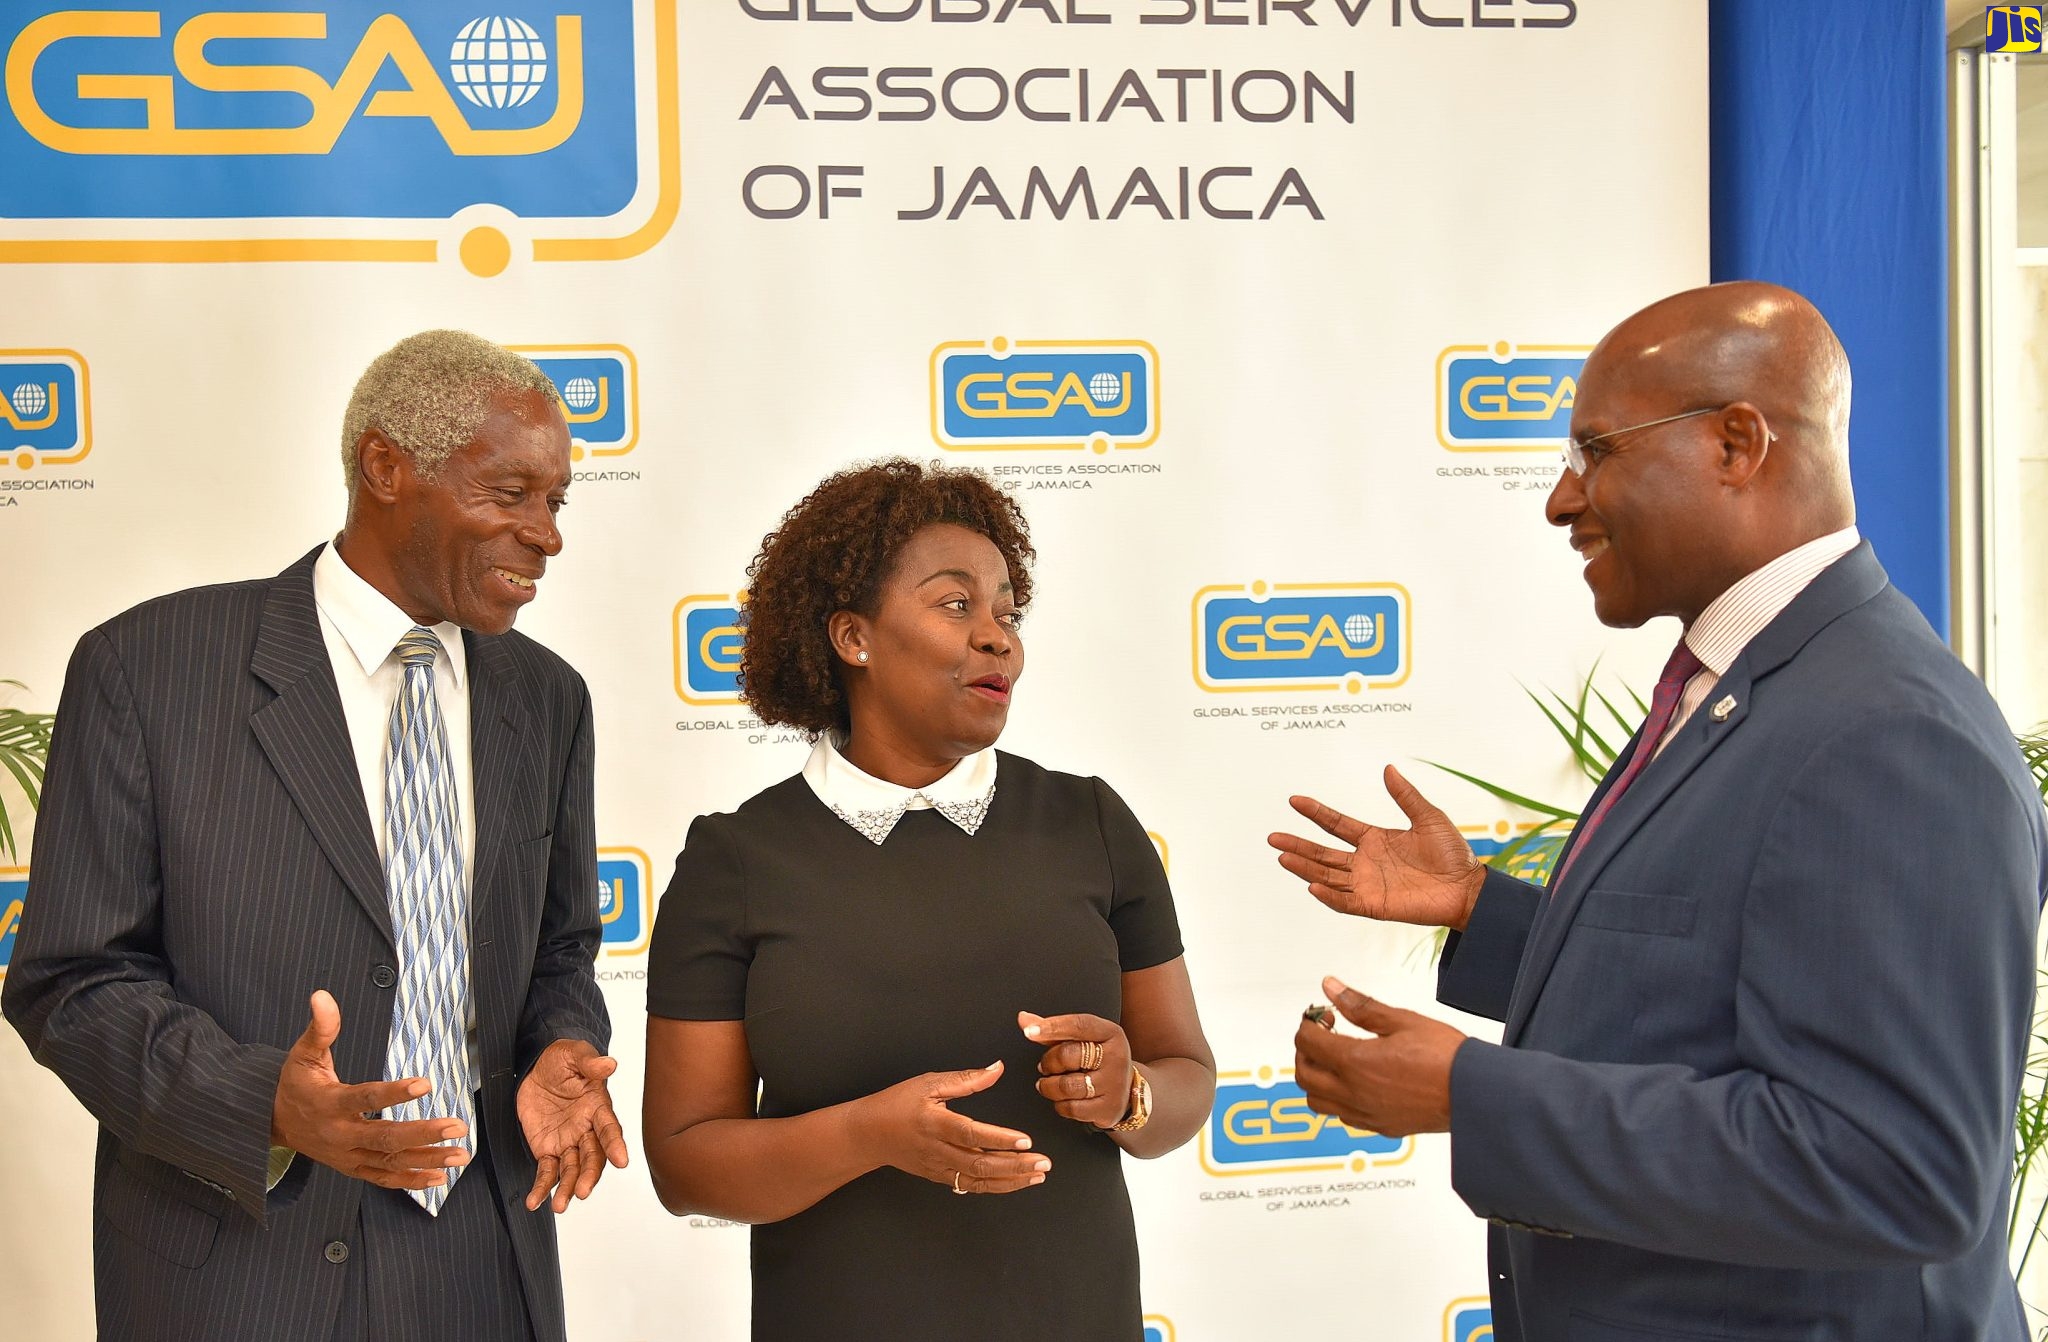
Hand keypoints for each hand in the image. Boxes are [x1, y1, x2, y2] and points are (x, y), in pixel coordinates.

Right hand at [271, 990, 469, 1190]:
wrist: (272, 1123)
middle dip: (424, 1133)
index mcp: (329, 1103)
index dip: (394, 1093)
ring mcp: (346, 1155)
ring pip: (390, 1162)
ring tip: (460, 1155)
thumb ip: (321, 1027)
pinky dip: (411, 1181)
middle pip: (385, 1137)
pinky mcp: (352, 1168)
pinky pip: (383, 1178)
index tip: (425, 1084)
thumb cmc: (295, 1084)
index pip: (365, 1098)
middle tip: (457, 1125)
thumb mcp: (303, 1053)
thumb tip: (322, 995)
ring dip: (427, 1160)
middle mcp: (339, 1134)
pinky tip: (440, 1178)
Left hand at [516, 1039, 629, 1212]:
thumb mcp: (573, 1054)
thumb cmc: (561, 1059)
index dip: (615, 1144)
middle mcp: (586, 1129)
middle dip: (589, 1175)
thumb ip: (589, 1063)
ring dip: (568, 1188)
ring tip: (560, 1205)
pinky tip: (536, 1202)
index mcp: (597, 1107)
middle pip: (592, 1157)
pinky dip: (542, 1188)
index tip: (621, 1160)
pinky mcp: (547, 1149)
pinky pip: (546, 1172)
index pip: (609, 1129)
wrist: (535, 1067)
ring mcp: (567, 1142)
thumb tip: (609, 1064)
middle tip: (583, 1190)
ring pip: (571, 1170)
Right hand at [857, 1061, 1049, 1194]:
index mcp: (934, 1123)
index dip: (998, 1139)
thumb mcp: (928, 1083)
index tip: (1026, 1140)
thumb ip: (966, 1079)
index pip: (971, 1133)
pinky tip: (1016, 1181)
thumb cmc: (897, 1104)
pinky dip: (995, 1187)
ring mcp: (938, 1167)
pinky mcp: (939, 1177)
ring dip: (1011, 1180)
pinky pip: (970, 1186)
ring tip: (1038, 1176)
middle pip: (980, 1164)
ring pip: (978, 1181)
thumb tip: (997, 1069)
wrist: (868, 1134)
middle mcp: (937, 1149)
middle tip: (1044, 1164)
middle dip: (1015, 1166)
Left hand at [1019, 1011, 1131, 1128]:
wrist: (1127, 1090)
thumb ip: (1053, 1030)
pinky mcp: (1109, 1108)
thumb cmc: (1097, 1060)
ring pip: (1067, 1086)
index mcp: (1110, 1033)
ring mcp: (1114, 1084)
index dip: (1052, 1027)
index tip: (1029, 1032)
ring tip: (1049, 1083)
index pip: (1079, 1025)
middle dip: (1049, 1062)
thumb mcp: (1082, 1040)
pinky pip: (1072, 1108)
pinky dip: (1060, 1105)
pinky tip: (1063, 1099)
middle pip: (1068, 1055)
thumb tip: (1024, 1019)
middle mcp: (1116, 1057)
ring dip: (1049, 1086)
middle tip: (1047, 1066)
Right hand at [1268, 765, 1483, 930]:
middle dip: (1298, 845)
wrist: (1469, 887)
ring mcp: (1367, 885)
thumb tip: (1388, 769)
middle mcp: (1365, 862)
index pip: (1336, 824)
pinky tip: (1312, 884)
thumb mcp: (1428, 817)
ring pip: (1327, 876)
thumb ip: (1406, 795)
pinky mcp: (1374, 905)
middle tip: (1273, 838)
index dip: (1315, 813)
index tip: (1294, 800)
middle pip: (1323, 853)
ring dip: (1305, 867)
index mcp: (1374, 839)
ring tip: (1283, 857)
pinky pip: (1345, 902)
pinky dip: (1327, 895)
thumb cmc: (1453, 854)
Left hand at [1293, 976, 1465, 1137]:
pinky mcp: (1379, 1126)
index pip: (1308, 1043)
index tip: (1322, 1016)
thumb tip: (1331, 988)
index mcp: (1356, 1062)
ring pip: (1317, 1100)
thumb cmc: (1445, 1057)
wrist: (1475, 1093)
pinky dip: (1337, 1098)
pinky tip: (1355, 1082)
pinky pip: (1342, 1116)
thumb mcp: (1401, 1020)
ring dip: (1316, 1078)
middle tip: (1324, 1034)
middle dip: (1305, 1050)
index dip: (1309, 1024)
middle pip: (1304, 1074)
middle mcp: (1354, 1092)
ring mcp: (1366, 1113)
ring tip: (1336, 1059)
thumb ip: (1360, 1006)